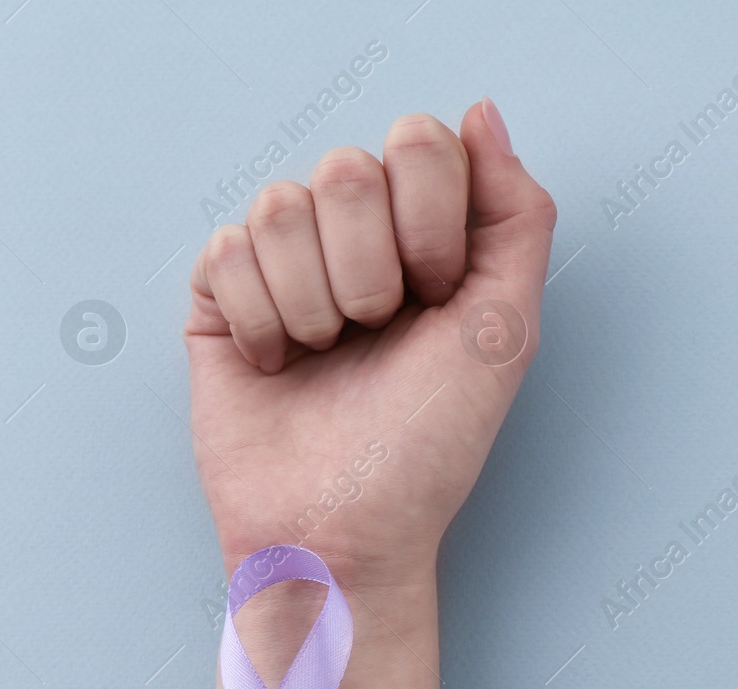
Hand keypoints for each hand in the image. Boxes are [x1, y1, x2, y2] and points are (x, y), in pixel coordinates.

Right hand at [183, 99, 555, 593]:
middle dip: (371, 270)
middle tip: (379, 333)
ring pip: (281, 205)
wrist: (344, 526)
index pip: (421, 144)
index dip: (429, 223)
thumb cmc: (428, 444)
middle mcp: (358, 237)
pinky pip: (225, 250)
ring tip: (328, 356)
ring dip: (315, 302)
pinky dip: (261, 320)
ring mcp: (286, 261)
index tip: (438, 299)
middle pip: (348, 168)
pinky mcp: (220, 295)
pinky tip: (279, 364)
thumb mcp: (505, 331)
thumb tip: (481, 112)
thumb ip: (517, 214)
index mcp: (429, 234)